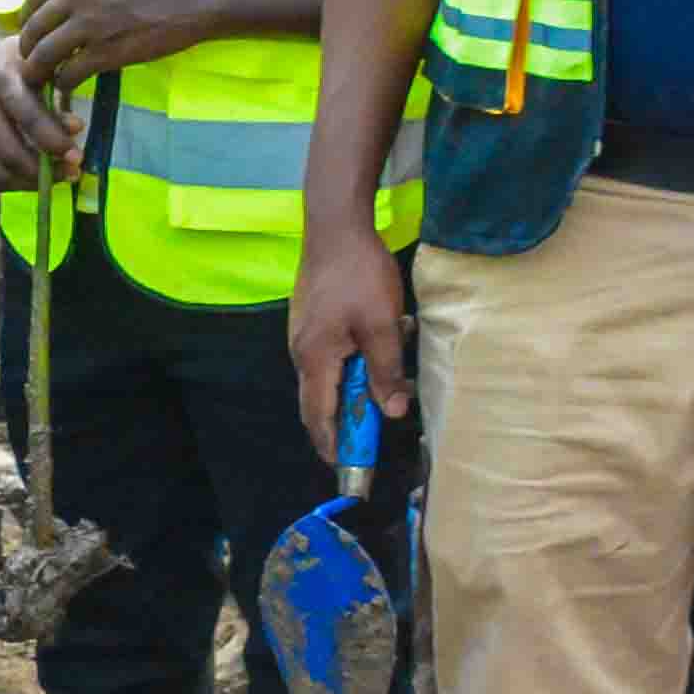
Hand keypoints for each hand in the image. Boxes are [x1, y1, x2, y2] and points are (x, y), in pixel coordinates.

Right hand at [0, 9, 77, 197]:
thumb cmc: (18, 64)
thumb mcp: (40, 72)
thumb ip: (56, 100)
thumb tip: (76, 129)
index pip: (27, 118)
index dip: (53, 141)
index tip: (77, 156)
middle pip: (9, 152)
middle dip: (44, 170)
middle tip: (72, 172)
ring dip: (32, 183)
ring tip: (58, 178)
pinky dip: (16, 185)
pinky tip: (37, 179)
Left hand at [7, 0, 232, 96]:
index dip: (27, 22)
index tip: (33, 35)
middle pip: (31, 29)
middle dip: (28, 51)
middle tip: (35, 63)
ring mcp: (88, 23)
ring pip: (42, 55)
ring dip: (39, 72)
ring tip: (46, 80)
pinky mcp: (105, 52)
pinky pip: (67, 74)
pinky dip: (63, 84)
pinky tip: (70, 85)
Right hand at [285, 224, 409, 460]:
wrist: (336, 225)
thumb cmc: (359, 275)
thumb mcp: (383, 326)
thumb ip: (385, 371)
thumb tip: (391, 411)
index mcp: (315, 359)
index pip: (319, 416)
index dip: (333, 445)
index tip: (349, 468)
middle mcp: (301, 352)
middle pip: (317, 402)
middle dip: (341, 427)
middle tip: (365, 446)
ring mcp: (303, 335)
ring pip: (326, 378)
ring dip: (352, 391)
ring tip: (382, 392)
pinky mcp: (312, 320)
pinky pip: (329, 356)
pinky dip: (351, 366)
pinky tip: (377, 350)